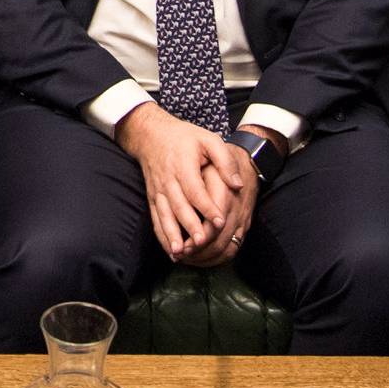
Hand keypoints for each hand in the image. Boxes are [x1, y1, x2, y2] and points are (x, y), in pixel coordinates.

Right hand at [115, 99, 251, 261]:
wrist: (151, 135)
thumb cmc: (184, 138)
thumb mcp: (208, 139)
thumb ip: (224, 161)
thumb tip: (237, 185)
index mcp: (183, 165)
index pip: (195, 189)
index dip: (207, 207)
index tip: (220, 221)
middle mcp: (168, 179)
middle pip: (179, 205)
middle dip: (190, 225)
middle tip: (203, 242)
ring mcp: (158, 190)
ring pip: (165, 215)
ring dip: (173, 235)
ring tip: (182, 252)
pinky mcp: (152, 197)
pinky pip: (156, 219)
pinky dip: (162, 236)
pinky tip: (172, 251)